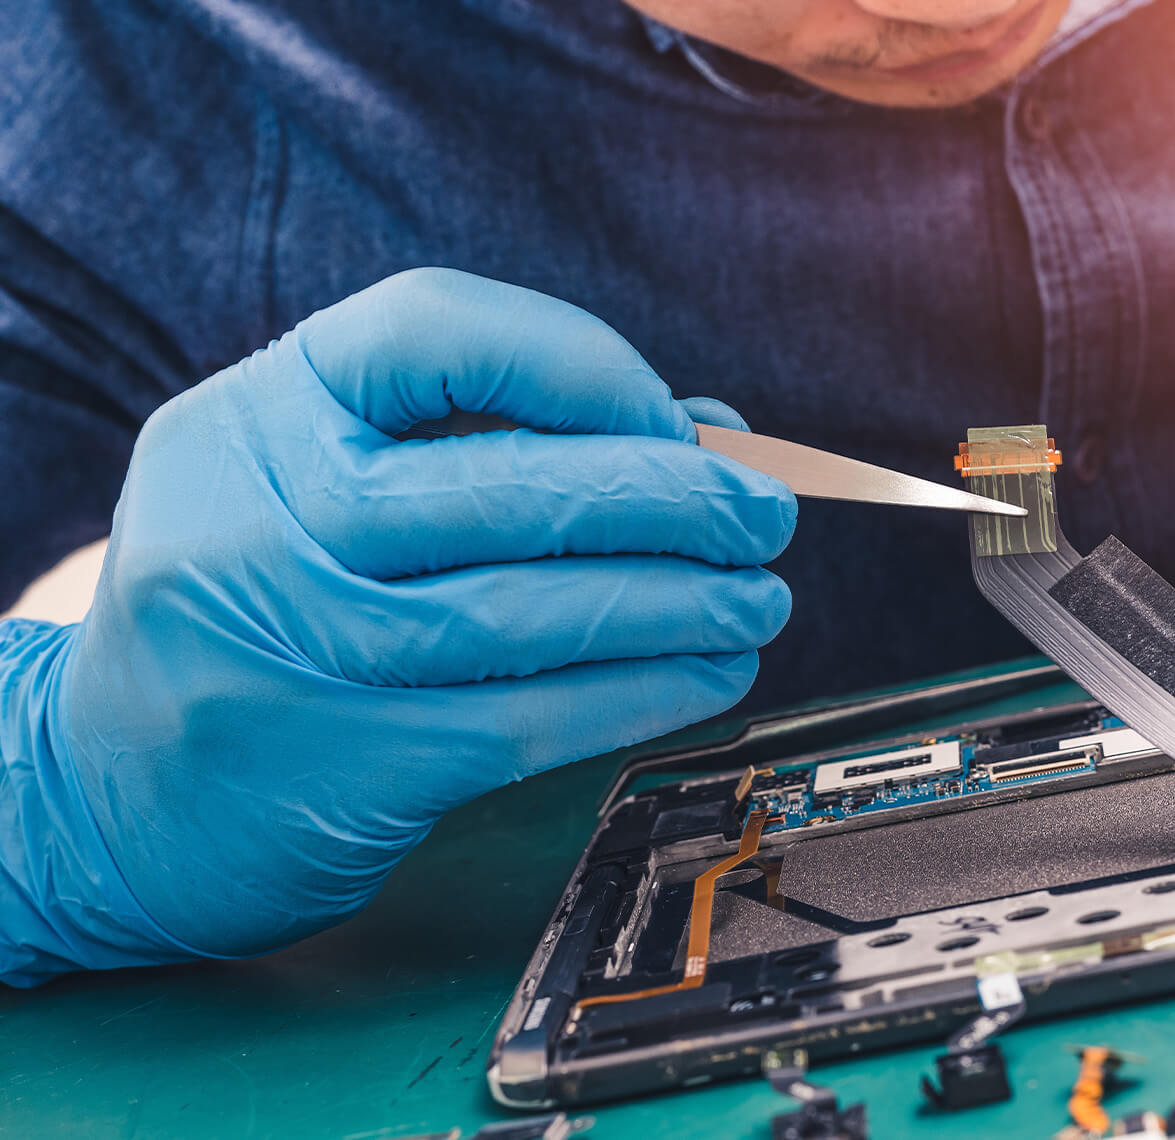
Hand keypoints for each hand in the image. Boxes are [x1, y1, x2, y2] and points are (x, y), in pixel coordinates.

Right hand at [0, 268, 795, 982]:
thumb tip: (705, 435)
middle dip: (674, 499)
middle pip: (510, 485)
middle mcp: (258, 519)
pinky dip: (639, 691)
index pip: (437, 331)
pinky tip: (705, 673)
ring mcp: (291, 649)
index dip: (582, 364)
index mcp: (257, 414)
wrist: (106, 787)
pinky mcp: (340, 763)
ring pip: (530, 611)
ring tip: (757, 600)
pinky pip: (526, 718)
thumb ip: (498, 441)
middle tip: (766, 515)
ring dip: (679, 603)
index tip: (673, 418)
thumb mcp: (326, 485)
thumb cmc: (257, 602)